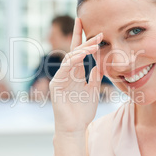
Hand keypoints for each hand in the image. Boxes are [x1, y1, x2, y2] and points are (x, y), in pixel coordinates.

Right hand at [50, 18, 102, 133]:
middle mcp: (67, 73)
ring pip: (70, 58)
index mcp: (76, 74)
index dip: (83, 39)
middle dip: (82, 39)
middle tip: (95, 31)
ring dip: (82, 50)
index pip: (79, 53)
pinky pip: (65, 69)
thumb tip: (98, 65)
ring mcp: (61, 78)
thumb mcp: (93, 91)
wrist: (75, 127)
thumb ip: (95, 77)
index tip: (90, 28)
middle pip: (74, 52)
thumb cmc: (83, 111)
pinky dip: (73, 61)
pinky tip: (82, 55)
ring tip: (94, 44)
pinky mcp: (57, 85)